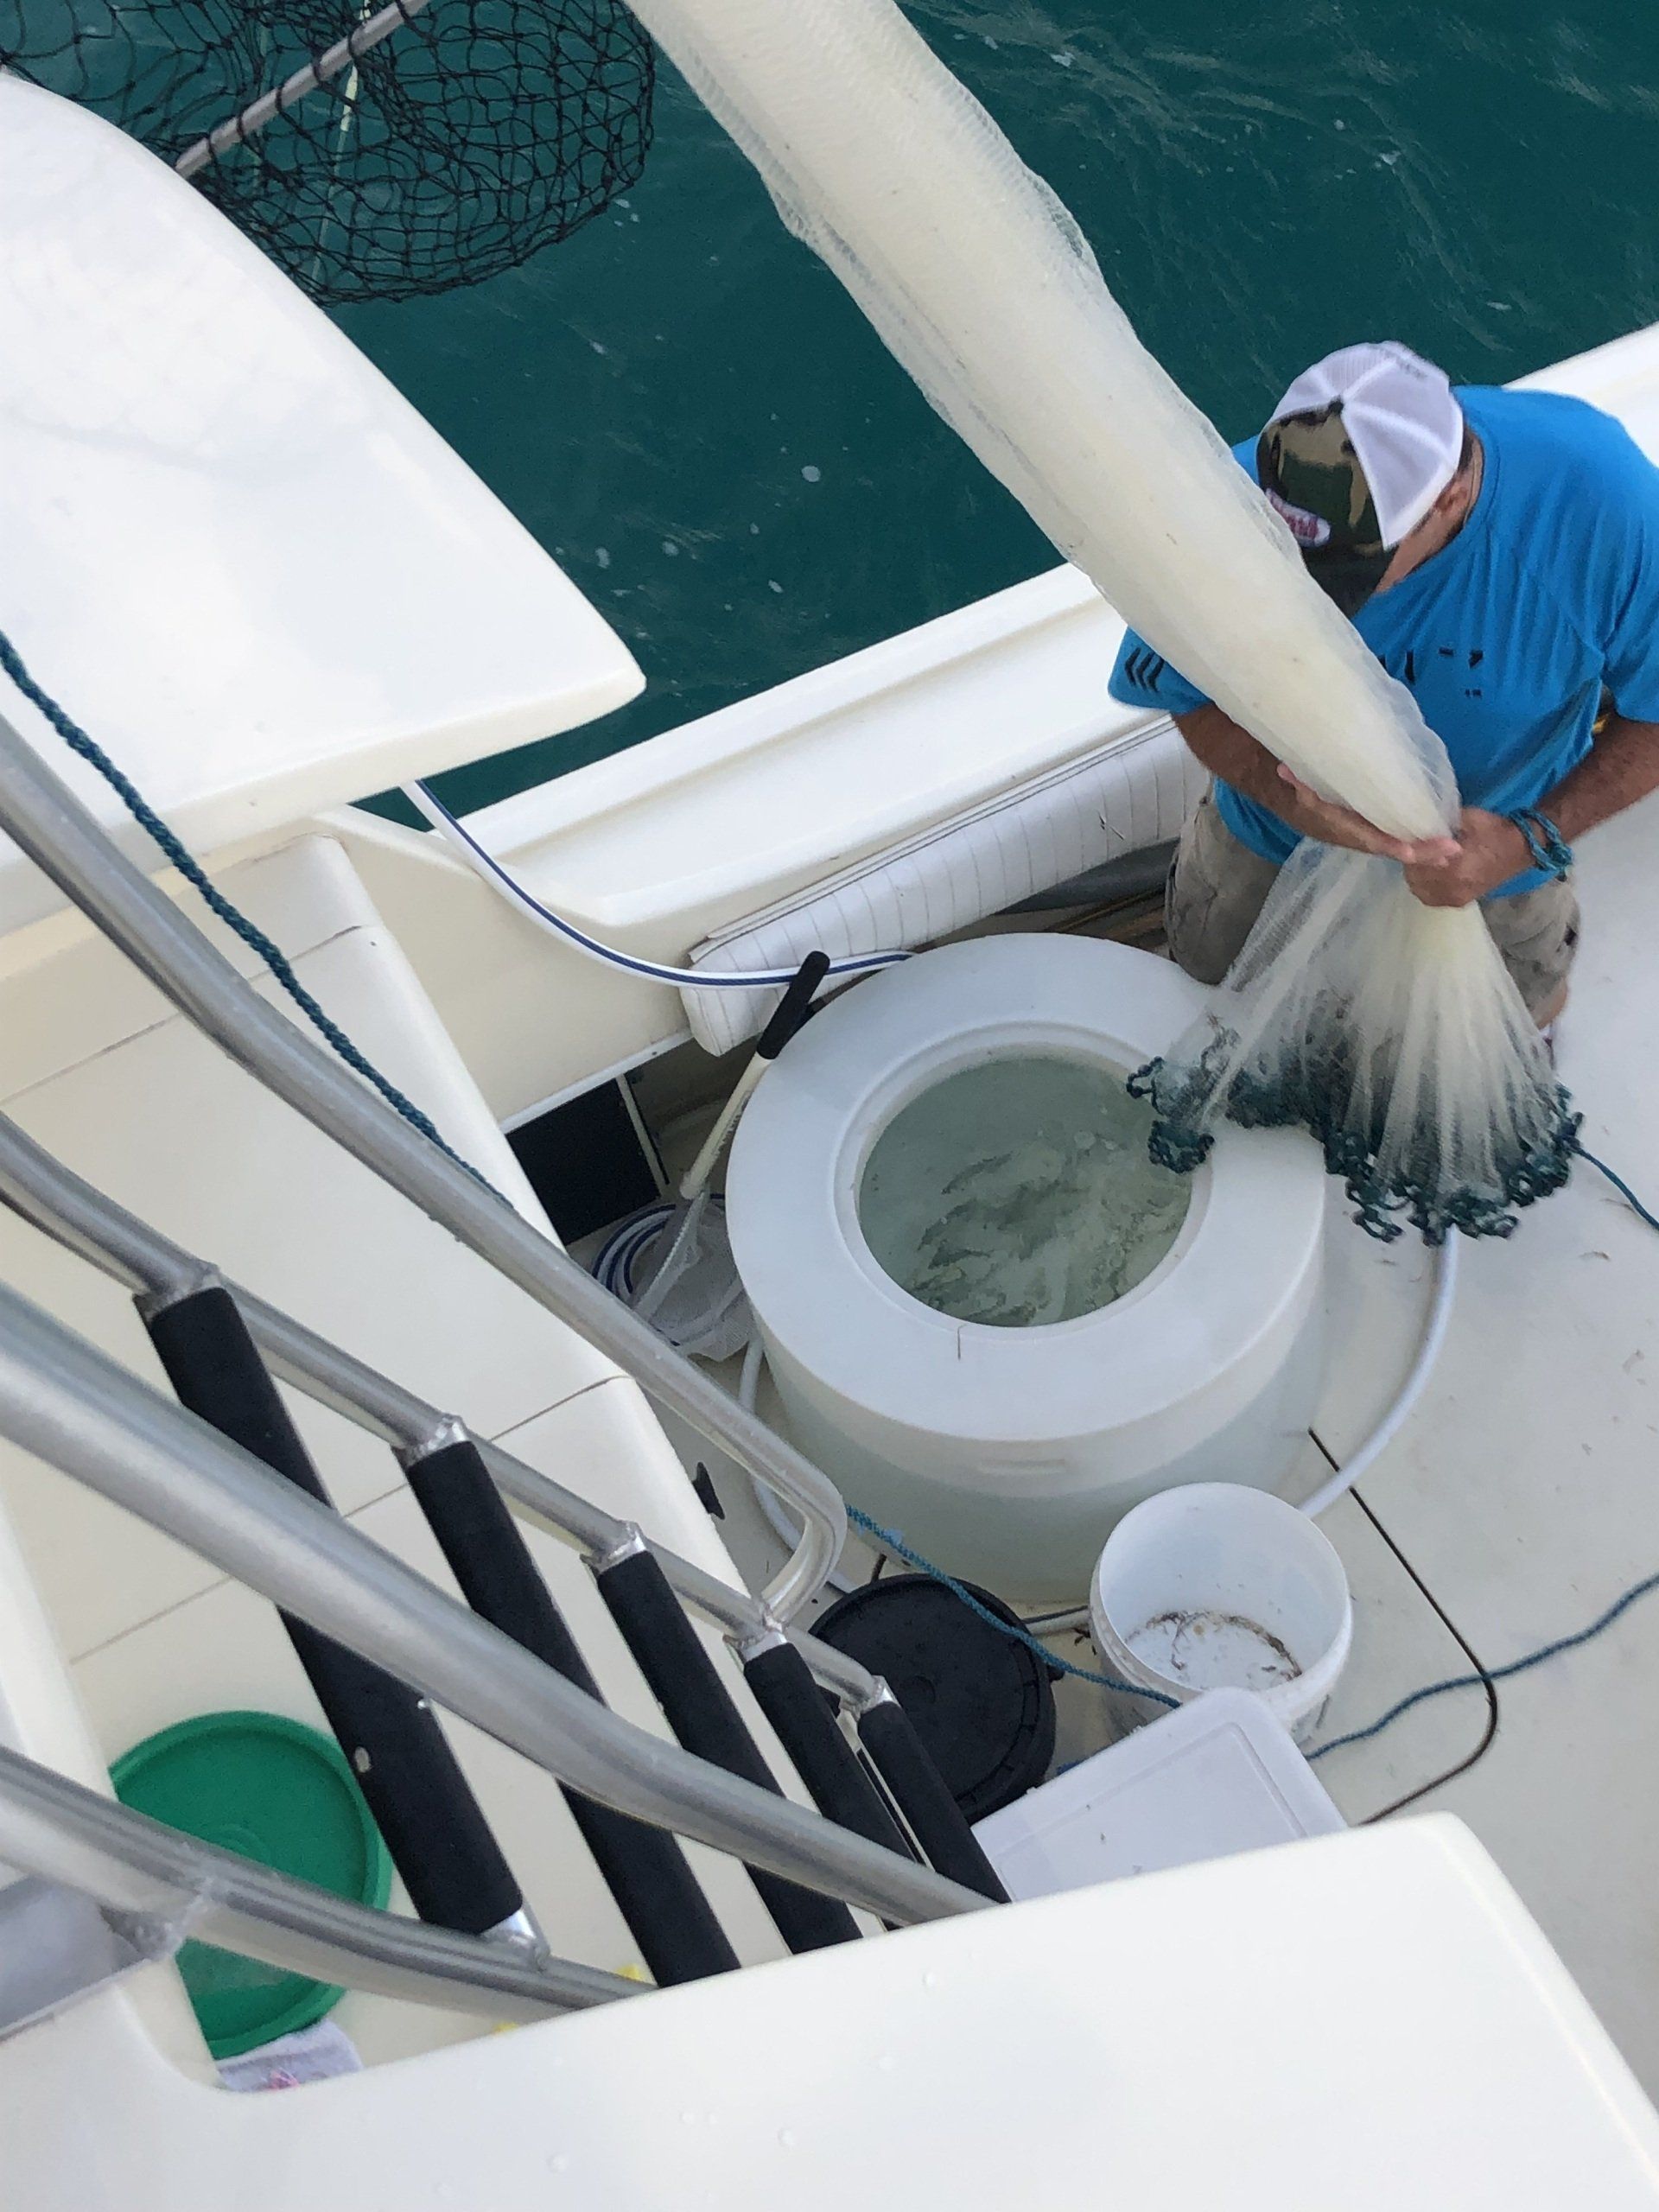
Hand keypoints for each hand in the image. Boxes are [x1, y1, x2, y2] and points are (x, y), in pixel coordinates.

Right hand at [1275, 767, 1460, 865]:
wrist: (1301, 806)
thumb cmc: (1306, 791)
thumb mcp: (1301, 785)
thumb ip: (1297, 778)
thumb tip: (1285, 769)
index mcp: (1341, 827)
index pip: (1367, 839)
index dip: (1388, 846)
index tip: (1409, 852)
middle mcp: (1357, 836)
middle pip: (1392, 849)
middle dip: (1421, 853)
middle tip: (1450, 851)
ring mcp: (1369, 837)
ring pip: (1400, 848)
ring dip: (1427, 852)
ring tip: (1454, 851)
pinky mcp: (1379, 832)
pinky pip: (1402, 840)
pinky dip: (1421, 843)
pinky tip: (1444, 843)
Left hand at [1402, 808, 1531, 906]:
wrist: (1522, 848)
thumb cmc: (1495, 829)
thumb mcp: (1465, 818)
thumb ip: (1439, 825)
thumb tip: (1417, 826)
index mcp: (1455, 866)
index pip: (1417, 862)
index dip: (1410, 849)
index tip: (1409, 839)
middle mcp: (1453, 887)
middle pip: (1415, 878)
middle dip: (1412, 863)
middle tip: (1415, 848)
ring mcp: (1457, 897)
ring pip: (1420, 890)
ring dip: (1417, 876)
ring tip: (1422, 860)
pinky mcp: (1462, 902)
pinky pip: (1432, 898)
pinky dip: (1426, 887)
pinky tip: (1430, 873)